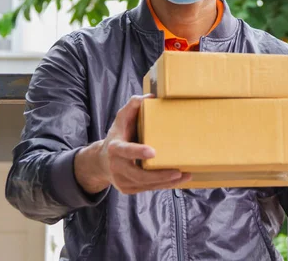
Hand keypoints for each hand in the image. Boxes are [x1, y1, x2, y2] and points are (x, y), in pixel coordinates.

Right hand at [75, 94, 190, 194]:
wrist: (102, 160)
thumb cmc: (118, 135)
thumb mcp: (121, 119)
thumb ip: (133, 106)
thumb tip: (151, 97)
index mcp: (115, 148)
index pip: (125, 151)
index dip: (138, 152)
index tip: (153, 152)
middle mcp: (116, 167)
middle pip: (138, 175)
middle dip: (158, 175)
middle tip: (177, 171)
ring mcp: (121, 180)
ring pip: (145, 185)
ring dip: (166, 182)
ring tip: (185, 176)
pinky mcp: (128, 189)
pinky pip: (147, 188)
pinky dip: (163, 185)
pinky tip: (178, 181)